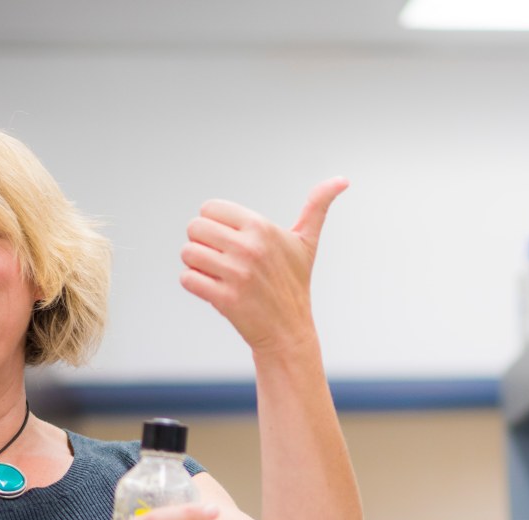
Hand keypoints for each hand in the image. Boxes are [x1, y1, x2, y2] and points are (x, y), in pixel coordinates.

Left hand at [179, 177, 348, 355]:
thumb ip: (317, 206)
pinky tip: (213, 289)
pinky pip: (187, 278)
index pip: (209, 208)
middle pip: (194, 228)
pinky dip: (194, 284)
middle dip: (202, 243)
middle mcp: (249, 247)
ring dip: (196, 265)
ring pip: (188, 253)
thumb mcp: (306, 242)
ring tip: (217, 274)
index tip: (230, 240)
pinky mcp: (225, 298)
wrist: (288, 329)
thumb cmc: (294, 282)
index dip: (214, 224)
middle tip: (220, 258)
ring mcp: (236, 274)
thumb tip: (341, 180)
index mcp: (262, 227)